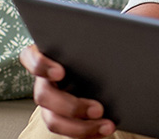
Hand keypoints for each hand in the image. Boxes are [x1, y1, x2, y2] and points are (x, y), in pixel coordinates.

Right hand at [19, 3, 158, 138]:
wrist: (112, 56)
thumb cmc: (103, 39)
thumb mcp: (103, 31)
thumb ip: (103, 30)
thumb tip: (127, 32)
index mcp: (47, 53)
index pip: (31, 57)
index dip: (41, 65)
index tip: (61, 71)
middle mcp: (44, 79)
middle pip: (44, 96)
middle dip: (71, 105)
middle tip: (98, 108)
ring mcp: (51, 101)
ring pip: (54, 120)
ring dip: (80, 126)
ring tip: (107, 126)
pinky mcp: (63, 117)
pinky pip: (69, 131)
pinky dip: (88, 132)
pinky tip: (106, 129)